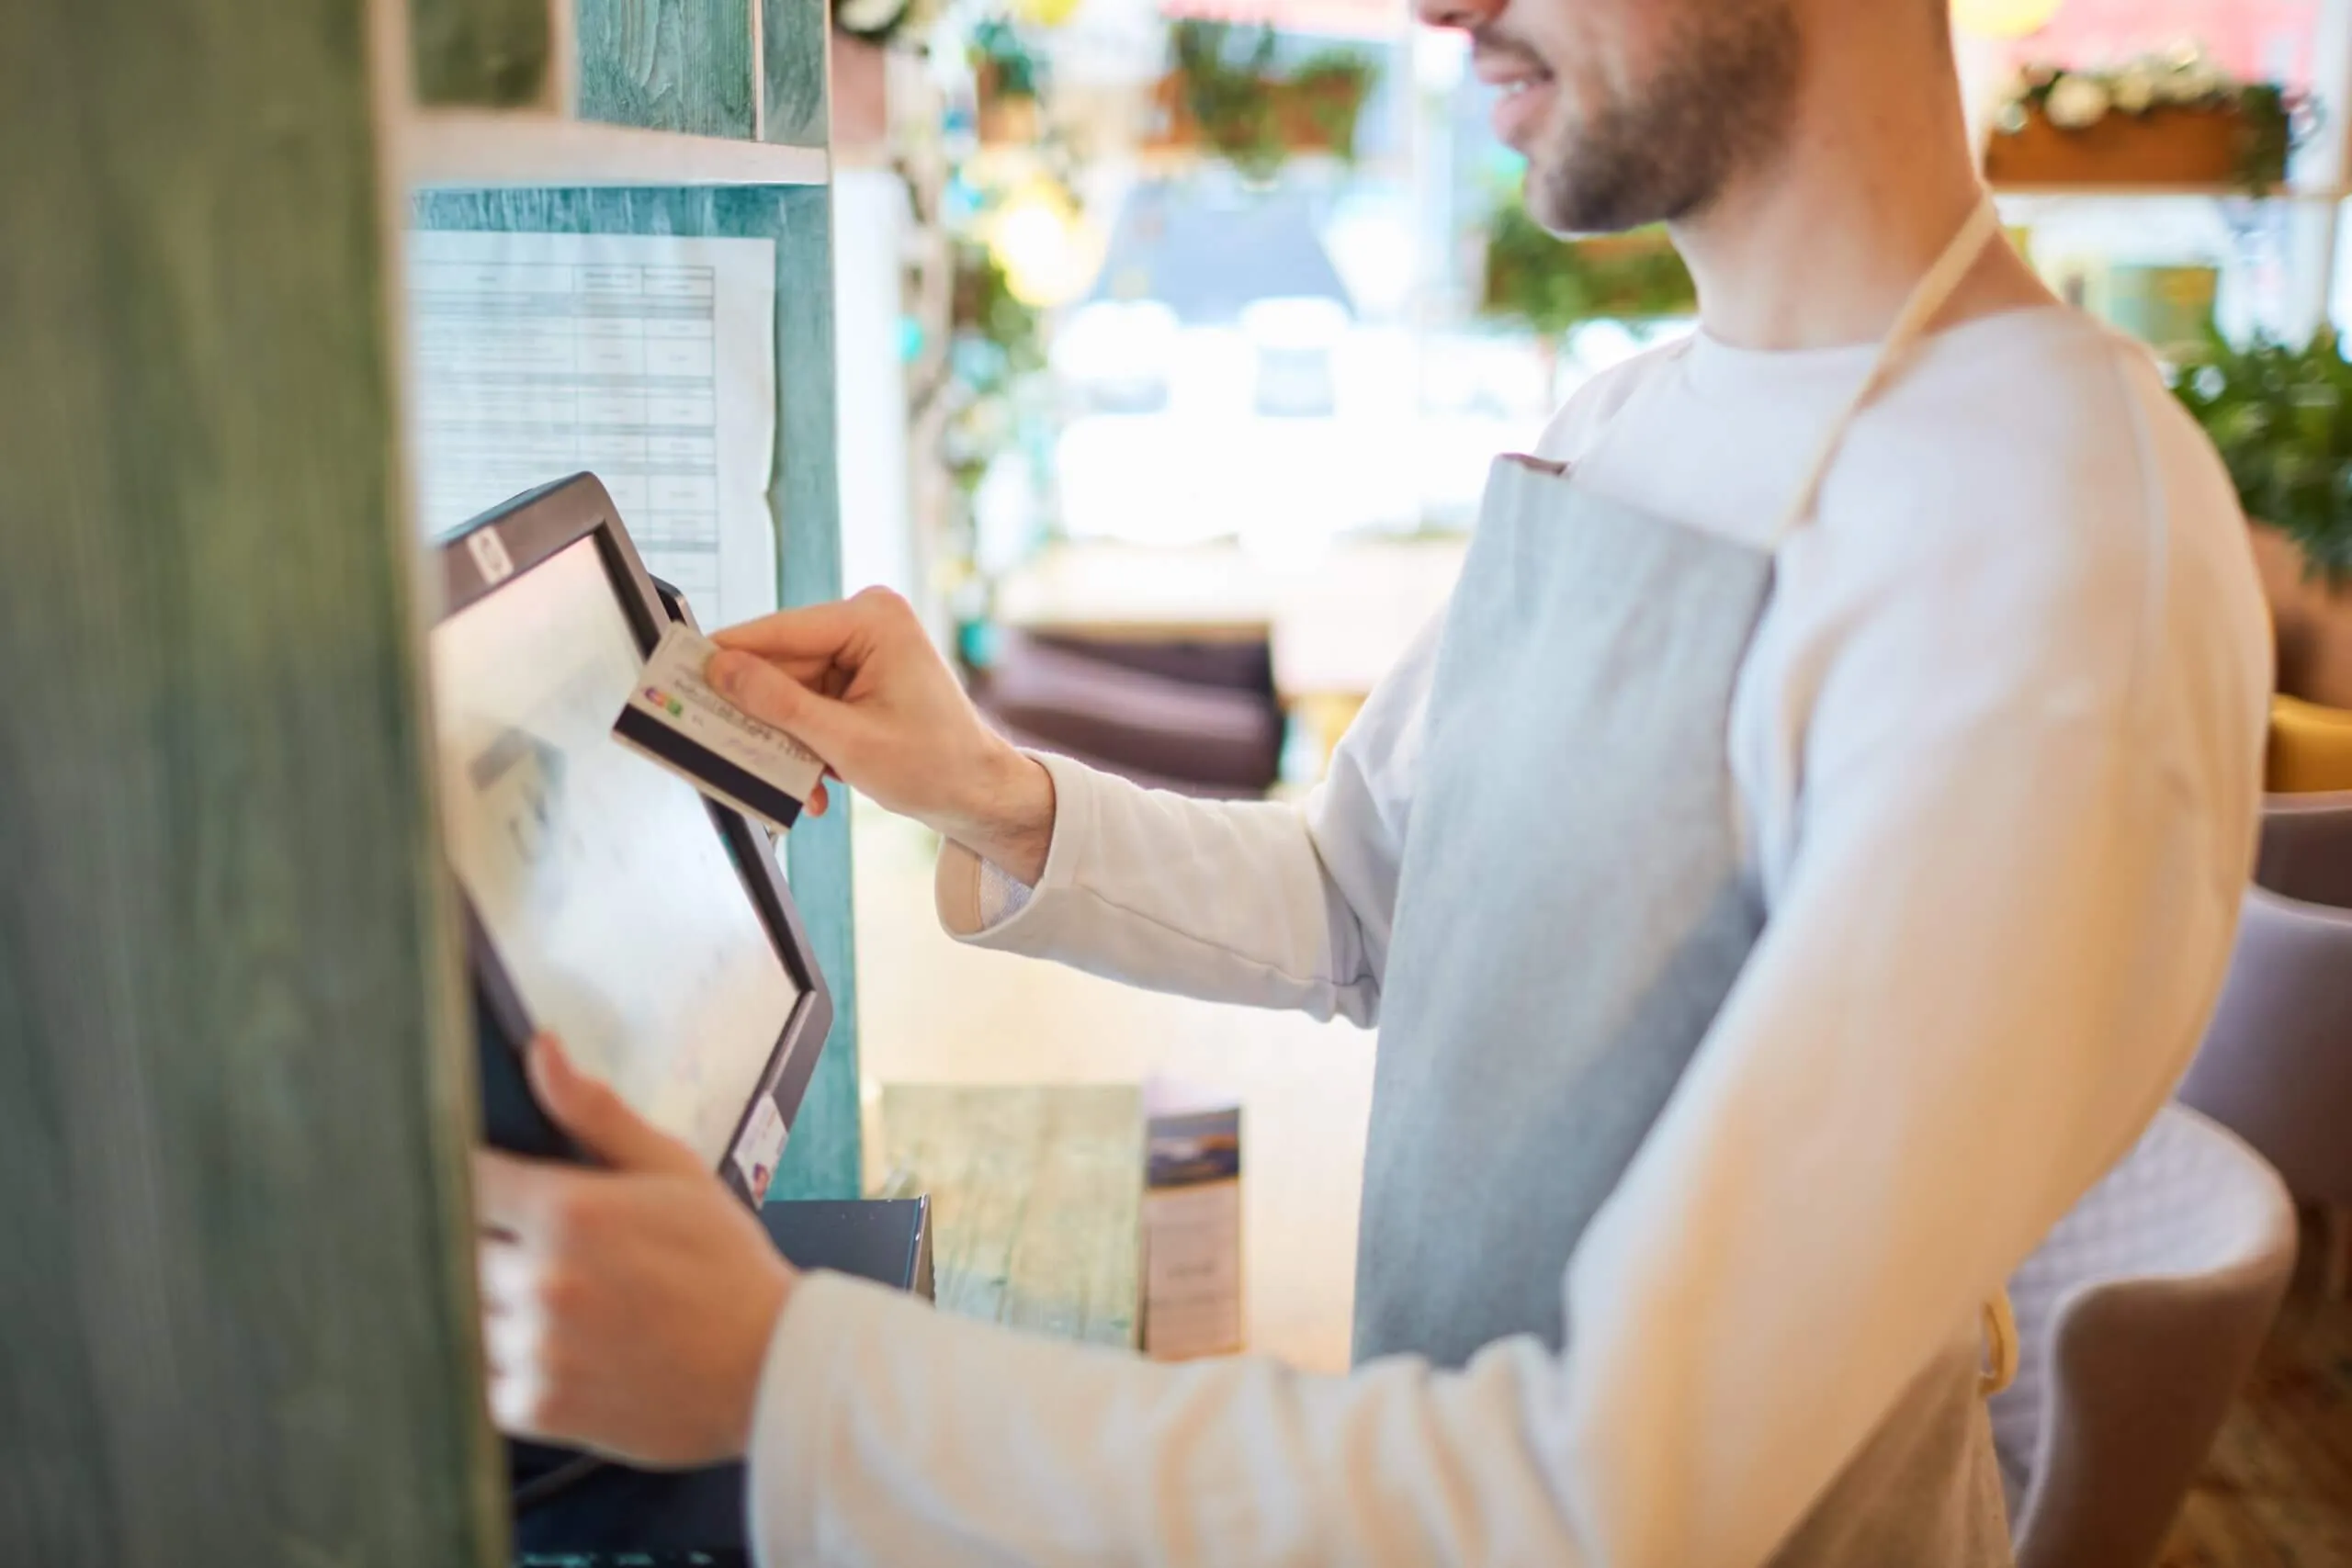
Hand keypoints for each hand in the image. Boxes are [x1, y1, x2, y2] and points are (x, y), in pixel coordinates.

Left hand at [473, 1035, 792, 1468]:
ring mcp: (535, 1348)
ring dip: (495, 1304)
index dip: (477, 1180)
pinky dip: (505, 1363)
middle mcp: (542, 1281)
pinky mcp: (535, 1406)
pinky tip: (557, 1348)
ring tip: (561, 1302)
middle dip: (493, 1243)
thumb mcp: (673, 1170)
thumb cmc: (725, 1267)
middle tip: (545, 1251)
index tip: (496, 1189)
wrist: (767, 1368)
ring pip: (464, 1312)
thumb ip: (595, 1113)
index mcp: (568, 1212)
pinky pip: (480, 1377)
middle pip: (457, 1247)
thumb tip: (542, 1053)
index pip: (464, 1177)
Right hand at [706, 587, 1055, 883]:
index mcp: (873, 619)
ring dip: (784, 742)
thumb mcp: (846, 741)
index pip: (780, 632)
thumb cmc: (936, 765)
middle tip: (715, 744)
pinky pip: (807, 705)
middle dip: (758, 715)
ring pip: (788, 692)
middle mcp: (866, 623)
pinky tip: (816, 783)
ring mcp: (861, 651)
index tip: (677, 671)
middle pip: (779, 664)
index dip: (727, 656)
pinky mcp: (856, 678)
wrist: (979, 795)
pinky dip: (804, 744)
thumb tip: (722, 672)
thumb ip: (779, 705)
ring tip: (793, 782)